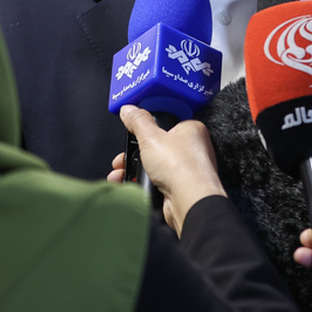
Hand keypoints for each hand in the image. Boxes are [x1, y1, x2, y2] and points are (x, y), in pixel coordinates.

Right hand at [107, 105, 225, 235]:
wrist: (189, 202)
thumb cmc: (181, 167)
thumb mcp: (151, 137)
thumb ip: (137, 121)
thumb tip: (129, 110)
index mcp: (191, 130)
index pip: (166, 122)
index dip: (146, 127)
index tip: (132, 130)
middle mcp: (192, 149)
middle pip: (156, 146)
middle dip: (134, 153)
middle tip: (121, 158)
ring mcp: (186, 170)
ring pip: (153, 165)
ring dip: (133, 169)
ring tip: (119, 173)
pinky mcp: (179, 187)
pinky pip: (155, 181)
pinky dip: (141, 183)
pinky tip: (130, 184)